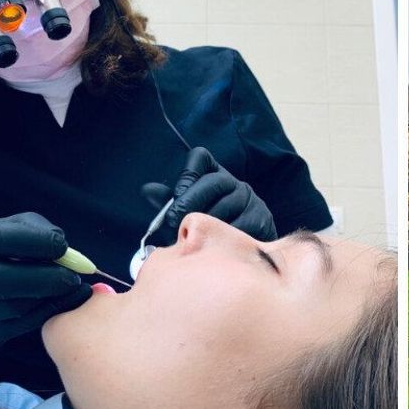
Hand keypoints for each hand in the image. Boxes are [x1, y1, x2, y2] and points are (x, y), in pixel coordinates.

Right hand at [0, 213, 91, 377]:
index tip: (61, 244)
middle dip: (41, 277)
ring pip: (12, 307)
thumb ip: (30, 230)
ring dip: (49, 296)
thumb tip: (60, 242)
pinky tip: (68, 299)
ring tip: (72, 284)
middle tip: (73, 275)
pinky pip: (22, 324)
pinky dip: (49, 310)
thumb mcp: (3, 232)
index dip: (29, 241)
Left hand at [142, 146, 276, 244]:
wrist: (246, 250)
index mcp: (215, 175)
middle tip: (173, 221)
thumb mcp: (188, 212)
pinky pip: (240, 227)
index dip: (187, 174)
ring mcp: (251, 201)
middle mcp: (236, 183)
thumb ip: (169, 202)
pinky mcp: (262, 220)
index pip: (200, 157)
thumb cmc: (209, 229)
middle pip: (214, 182)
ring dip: (205, 223)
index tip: (177, 194)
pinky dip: (223, 238)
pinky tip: (211, 247)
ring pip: (226, 207)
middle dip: (191, 201)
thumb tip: (147, 190)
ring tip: (189, 238)